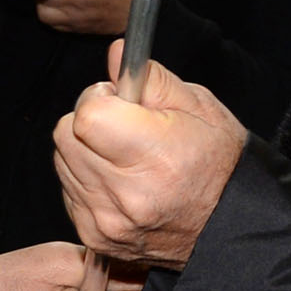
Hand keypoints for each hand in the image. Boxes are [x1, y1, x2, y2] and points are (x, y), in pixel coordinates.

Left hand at [53, 41, 246, 266]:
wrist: (228, 227)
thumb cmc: (219, 166)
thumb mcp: (200, 108)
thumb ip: (151, 79)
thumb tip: (115, 54)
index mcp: (155, 157)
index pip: (87, 115)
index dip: (100, 98)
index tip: (120, 101)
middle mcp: (126, 195)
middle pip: (66, 135)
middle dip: (88, 121)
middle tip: (123, 127)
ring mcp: (106, 221)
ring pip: (63, 161)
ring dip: (85, 151)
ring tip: (125, 157)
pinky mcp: (94, 236)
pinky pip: (69, 190)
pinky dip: (87, 180)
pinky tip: (120, 182)